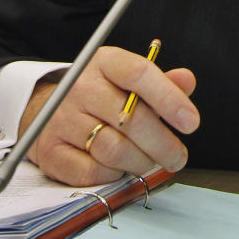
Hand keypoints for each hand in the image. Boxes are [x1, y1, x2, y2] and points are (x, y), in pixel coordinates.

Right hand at [21, 46, 199, 186]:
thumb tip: (187, 81)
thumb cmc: (102, 93)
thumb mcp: (130, 79)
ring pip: (113, 149)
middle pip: (130, 118)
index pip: (140, 74)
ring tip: (151, 162)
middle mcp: (80, 87)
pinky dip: (113, 175)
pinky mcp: (49, 151)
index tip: (191, 122)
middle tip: (178, 157)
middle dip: (162, 143)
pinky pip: (90, 172)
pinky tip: (121, 168)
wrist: (47, 108)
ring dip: (141, 162)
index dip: (169, 99)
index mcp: (105, 62)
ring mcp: (62, 119)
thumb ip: (163, 81)